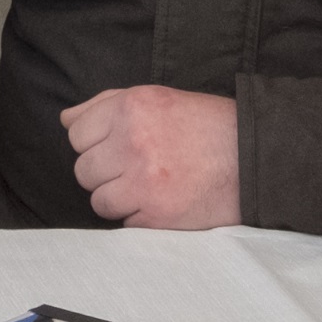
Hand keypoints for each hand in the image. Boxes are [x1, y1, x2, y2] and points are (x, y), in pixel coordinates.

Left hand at [62, 86, 240, 228]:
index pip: (76, 135)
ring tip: (146, 187)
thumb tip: (65, 120)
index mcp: (129, 109)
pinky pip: (124, 224)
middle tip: (133, 169)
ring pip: (99, 201)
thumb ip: (104, 105)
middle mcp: (132, 143)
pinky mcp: (158, 216)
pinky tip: (162, 202)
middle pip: (83, 170)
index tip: (113, 147)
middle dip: (103, 172)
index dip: (93, 144)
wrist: (256, 156)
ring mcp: (144, 182)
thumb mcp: (155, 97)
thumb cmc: (205, 125)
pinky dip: (139, 218)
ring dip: (118, 198)